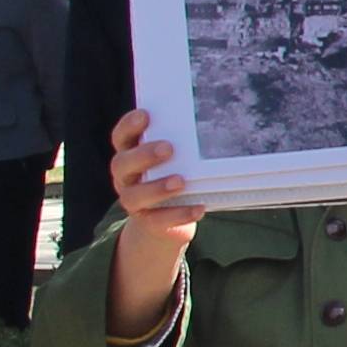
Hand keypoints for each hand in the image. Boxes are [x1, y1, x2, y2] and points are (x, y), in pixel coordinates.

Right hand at [103, 108, 206, 340]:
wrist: (164, 232)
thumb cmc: (176, 188)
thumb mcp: (177, 168)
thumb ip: (184, 152)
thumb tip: (226, 117)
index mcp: (131, 160)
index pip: (120, 138)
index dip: (128, 126)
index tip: (145, 115)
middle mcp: (126, 182)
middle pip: (121, 165)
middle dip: (142, 156)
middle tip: (167, 147)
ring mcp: (134, 206)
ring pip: (132, 195)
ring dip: (155, 186)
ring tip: (179, 180)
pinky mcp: (150, 227)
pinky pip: (157, 223)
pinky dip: (179, 215)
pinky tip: (198, 210)